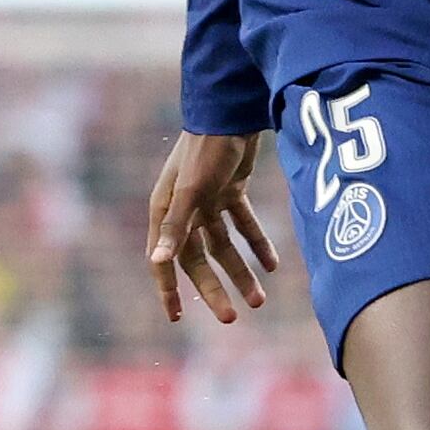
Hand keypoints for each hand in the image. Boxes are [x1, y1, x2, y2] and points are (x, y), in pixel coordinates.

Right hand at [143, 128, 278, 325]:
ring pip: (224, 246)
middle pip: (198, 259)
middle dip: (214, 288)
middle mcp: (183, 209)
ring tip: (260, 300)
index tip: (177, 317)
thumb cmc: (205, 149)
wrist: (233, 111)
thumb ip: (175, 225)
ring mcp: (207, 200)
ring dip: (240, 272)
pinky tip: (272, 265)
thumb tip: (157, 262)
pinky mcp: (231, 190)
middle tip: (231, 318)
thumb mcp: (191, 190)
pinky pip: (242, 225)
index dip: (168, 289)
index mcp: (165, 211)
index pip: (163, 260)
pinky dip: (256, 244)